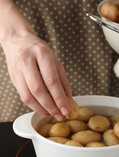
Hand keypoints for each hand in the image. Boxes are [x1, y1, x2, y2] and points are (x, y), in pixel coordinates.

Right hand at [0, 1, 71, 120]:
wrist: (17, 40)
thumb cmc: (39, 50)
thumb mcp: (55, 59)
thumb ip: (62, 79)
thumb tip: (68, 99)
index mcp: (42, 53)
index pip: (51, 80)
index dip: (59, 98)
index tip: (67, 109)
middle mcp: (28, 61)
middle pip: (38, 90)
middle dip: (51, 106)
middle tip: (61, 115)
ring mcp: (18, 70)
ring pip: (28, 96)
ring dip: (42, 109)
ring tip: (53, 114)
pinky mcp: (13, 78)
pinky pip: (23, 96)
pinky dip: (34, 106)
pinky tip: (43, 108)